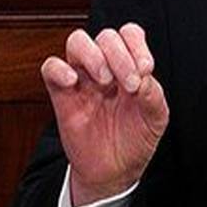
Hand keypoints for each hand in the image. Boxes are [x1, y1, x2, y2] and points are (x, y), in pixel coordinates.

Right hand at [41, 23, 169, 206]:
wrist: (115, 172)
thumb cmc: (136, 139)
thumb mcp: (156, 119)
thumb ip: (153, 95)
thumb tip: (144, 76)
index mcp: (130, 67)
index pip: (129, 34)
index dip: (136, 44)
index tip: (145, 69)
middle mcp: (107, 67)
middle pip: (106, 36)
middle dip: (120, 55)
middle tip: (129, 85)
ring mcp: (83, 79)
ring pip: (77, 42)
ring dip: (93, 55)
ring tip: (104, 81)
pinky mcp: (62, 95)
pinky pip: (51, 67)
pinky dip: (59, 68)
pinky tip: (73, 82)